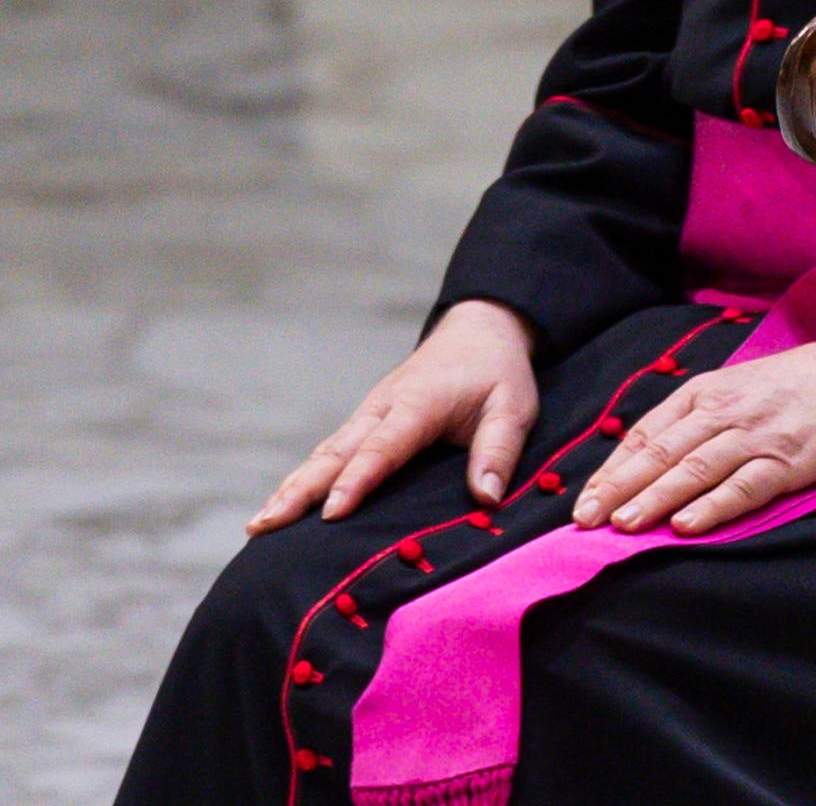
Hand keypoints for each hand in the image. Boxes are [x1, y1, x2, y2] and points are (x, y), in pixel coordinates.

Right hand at [252, 298, 538, 532]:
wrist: (479, 332)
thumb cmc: (498, 374)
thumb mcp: (514, 407)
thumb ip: (499, 450)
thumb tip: (486, 497)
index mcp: (418, 403)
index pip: (383, 446)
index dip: (357, 480)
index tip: (332, 512)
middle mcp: (383, 408)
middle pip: (336, 452)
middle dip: (300, 490)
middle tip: (265, 525)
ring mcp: (369, 414)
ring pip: (324, 453)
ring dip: (292, 486)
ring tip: (259, 524)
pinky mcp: (365, 422)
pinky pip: (330, 452)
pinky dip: (303, 477)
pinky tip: (282, 504)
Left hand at [570, 342, 815, 536]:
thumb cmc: (791, 385)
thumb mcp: (734, 386)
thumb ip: (693, 418)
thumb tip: (642, 458)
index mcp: (705, 392)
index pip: (647, 433)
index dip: (613, 469)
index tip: (584, 501)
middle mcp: (725, 412)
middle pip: (663, 452)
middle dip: (620, 488)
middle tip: (586, 520)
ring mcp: (756, 436)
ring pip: (695, 469)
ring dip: (656, 498)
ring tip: (624, 525)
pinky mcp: (788, 460)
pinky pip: (745, 486)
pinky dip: (714, 505)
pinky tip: (687, 524)